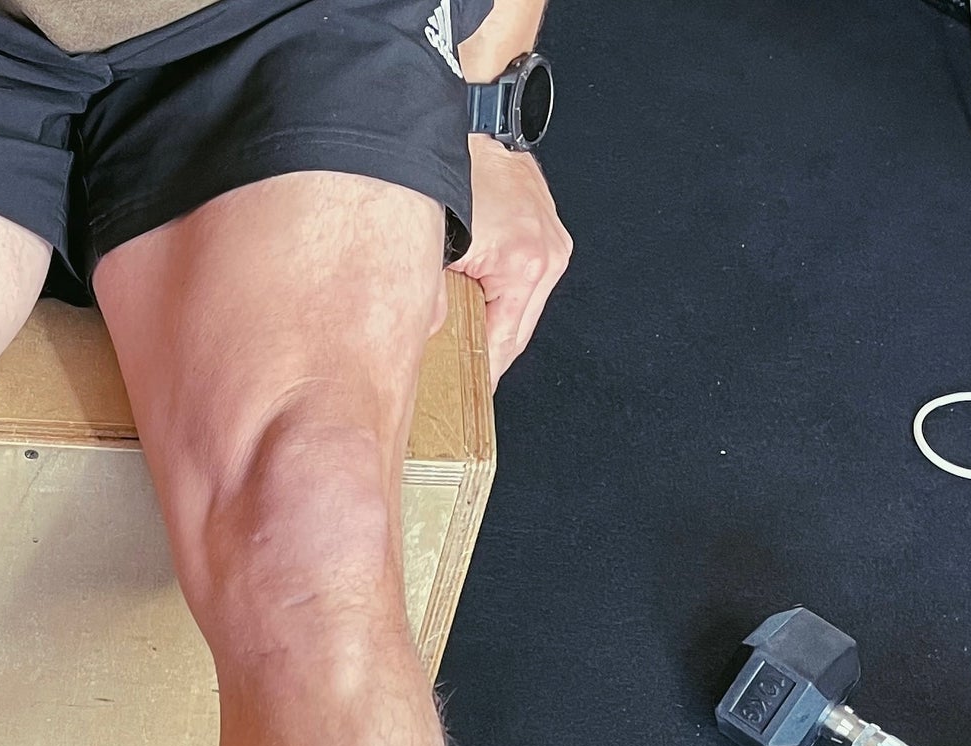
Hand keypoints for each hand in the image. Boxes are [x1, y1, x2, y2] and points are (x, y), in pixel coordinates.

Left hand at [451, 136, 571, 386]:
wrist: (469, 118)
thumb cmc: (451, 176)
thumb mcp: (430, 250)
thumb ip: (427, 304)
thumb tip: (418, 345)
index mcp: (524, 266)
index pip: (500, 349)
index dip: (474, 379)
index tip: (456, 402)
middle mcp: (548, 254)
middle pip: (513, 335)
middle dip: (481, 356)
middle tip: (450, 380)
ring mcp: (552, 241)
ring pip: (518, 311)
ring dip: (489, 325)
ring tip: (459, 341)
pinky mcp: (547, 231)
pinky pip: (522, 284)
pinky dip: (498, 297)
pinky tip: (474, 302)